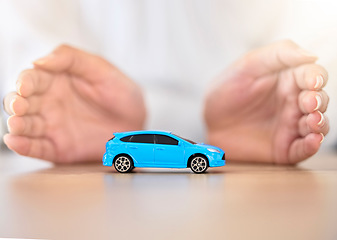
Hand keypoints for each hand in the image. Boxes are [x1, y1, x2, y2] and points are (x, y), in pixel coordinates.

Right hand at [3, 45, 145, 162]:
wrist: (137, 121)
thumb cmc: (121, 93)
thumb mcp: (101, 69)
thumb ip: (72, 59)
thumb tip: (40, 61)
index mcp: (56, 81)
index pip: (31, 79)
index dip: (24, 82)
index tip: (26, 86)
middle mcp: (49, 103)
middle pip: (22, 102)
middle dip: (16, 103)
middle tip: (19, 105)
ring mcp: (53, 126)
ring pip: (26, 125)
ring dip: (17, 125)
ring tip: (17, 124)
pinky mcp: (58, 147)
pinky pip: (37, 148)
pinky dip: (24, 146)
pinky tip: (16, 142)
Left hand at [204, 40, 328, 163]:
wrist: (209, 122)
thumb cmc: (226, 92)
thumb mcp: (246, 66)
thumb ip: (277, 55)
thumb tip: (311, 55)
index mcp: (287, 80)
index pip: (312, 75)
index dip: (316, 77)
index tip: (312, 81)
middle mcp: (293, 102)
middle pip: (319, 99)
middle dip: (319, 100)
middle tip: (308, 102)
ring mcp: (290, 125)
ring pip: (318, 124)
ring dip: (320, 122)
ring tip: (311, 121)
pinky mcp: (285, 147)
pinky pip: (304, 148)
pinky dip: (312, 145)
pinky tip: (312, 140)